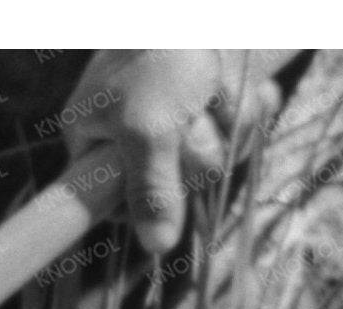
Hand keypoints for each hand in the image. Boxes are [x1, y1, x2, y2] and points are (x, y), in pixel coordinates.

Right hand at [64, 50, 247, 257]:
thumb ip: (151, 192)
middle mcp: (133, 135)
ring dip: (228, 129)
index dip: (143, 209)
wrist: (205, 6)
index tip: (162, 211)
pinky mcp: (215, 105)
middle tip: (195, 121)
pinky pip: (239, 132)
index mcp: (95, 139)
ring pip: (214, 160)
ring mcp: (178, 121)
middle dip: (198, 154)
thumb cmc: (158, 54)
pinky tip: (243, 91)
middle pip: (175, 184)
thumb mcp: (147, 129)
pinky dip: (247, 112)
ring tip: (217, 94)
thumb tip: (156, 250)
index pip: (111, 204)